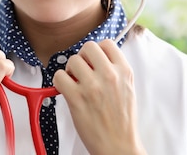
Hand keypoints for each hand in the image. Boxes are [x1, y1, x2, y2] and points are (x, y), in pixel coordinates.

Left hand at [53, 40, 145, 154]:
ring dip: (69, 71)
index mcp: (124, 72)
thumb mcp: (127, 88)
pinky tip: (67, 91)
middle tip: (82, 71)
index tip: (93, 61)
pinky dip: (59, 82)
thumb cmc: (121, 119)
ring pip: (72, 60)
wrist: (118, 144)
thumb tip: (95, 56)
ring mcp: (92, 86)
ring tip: (75, 84)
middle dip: (82, 57)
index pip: (106, 43)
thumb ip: (114, 70)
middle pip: (87, 46)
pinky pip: (58, 76)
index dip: (96, 51)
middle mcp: (109, 76)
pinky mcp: (77, 98)